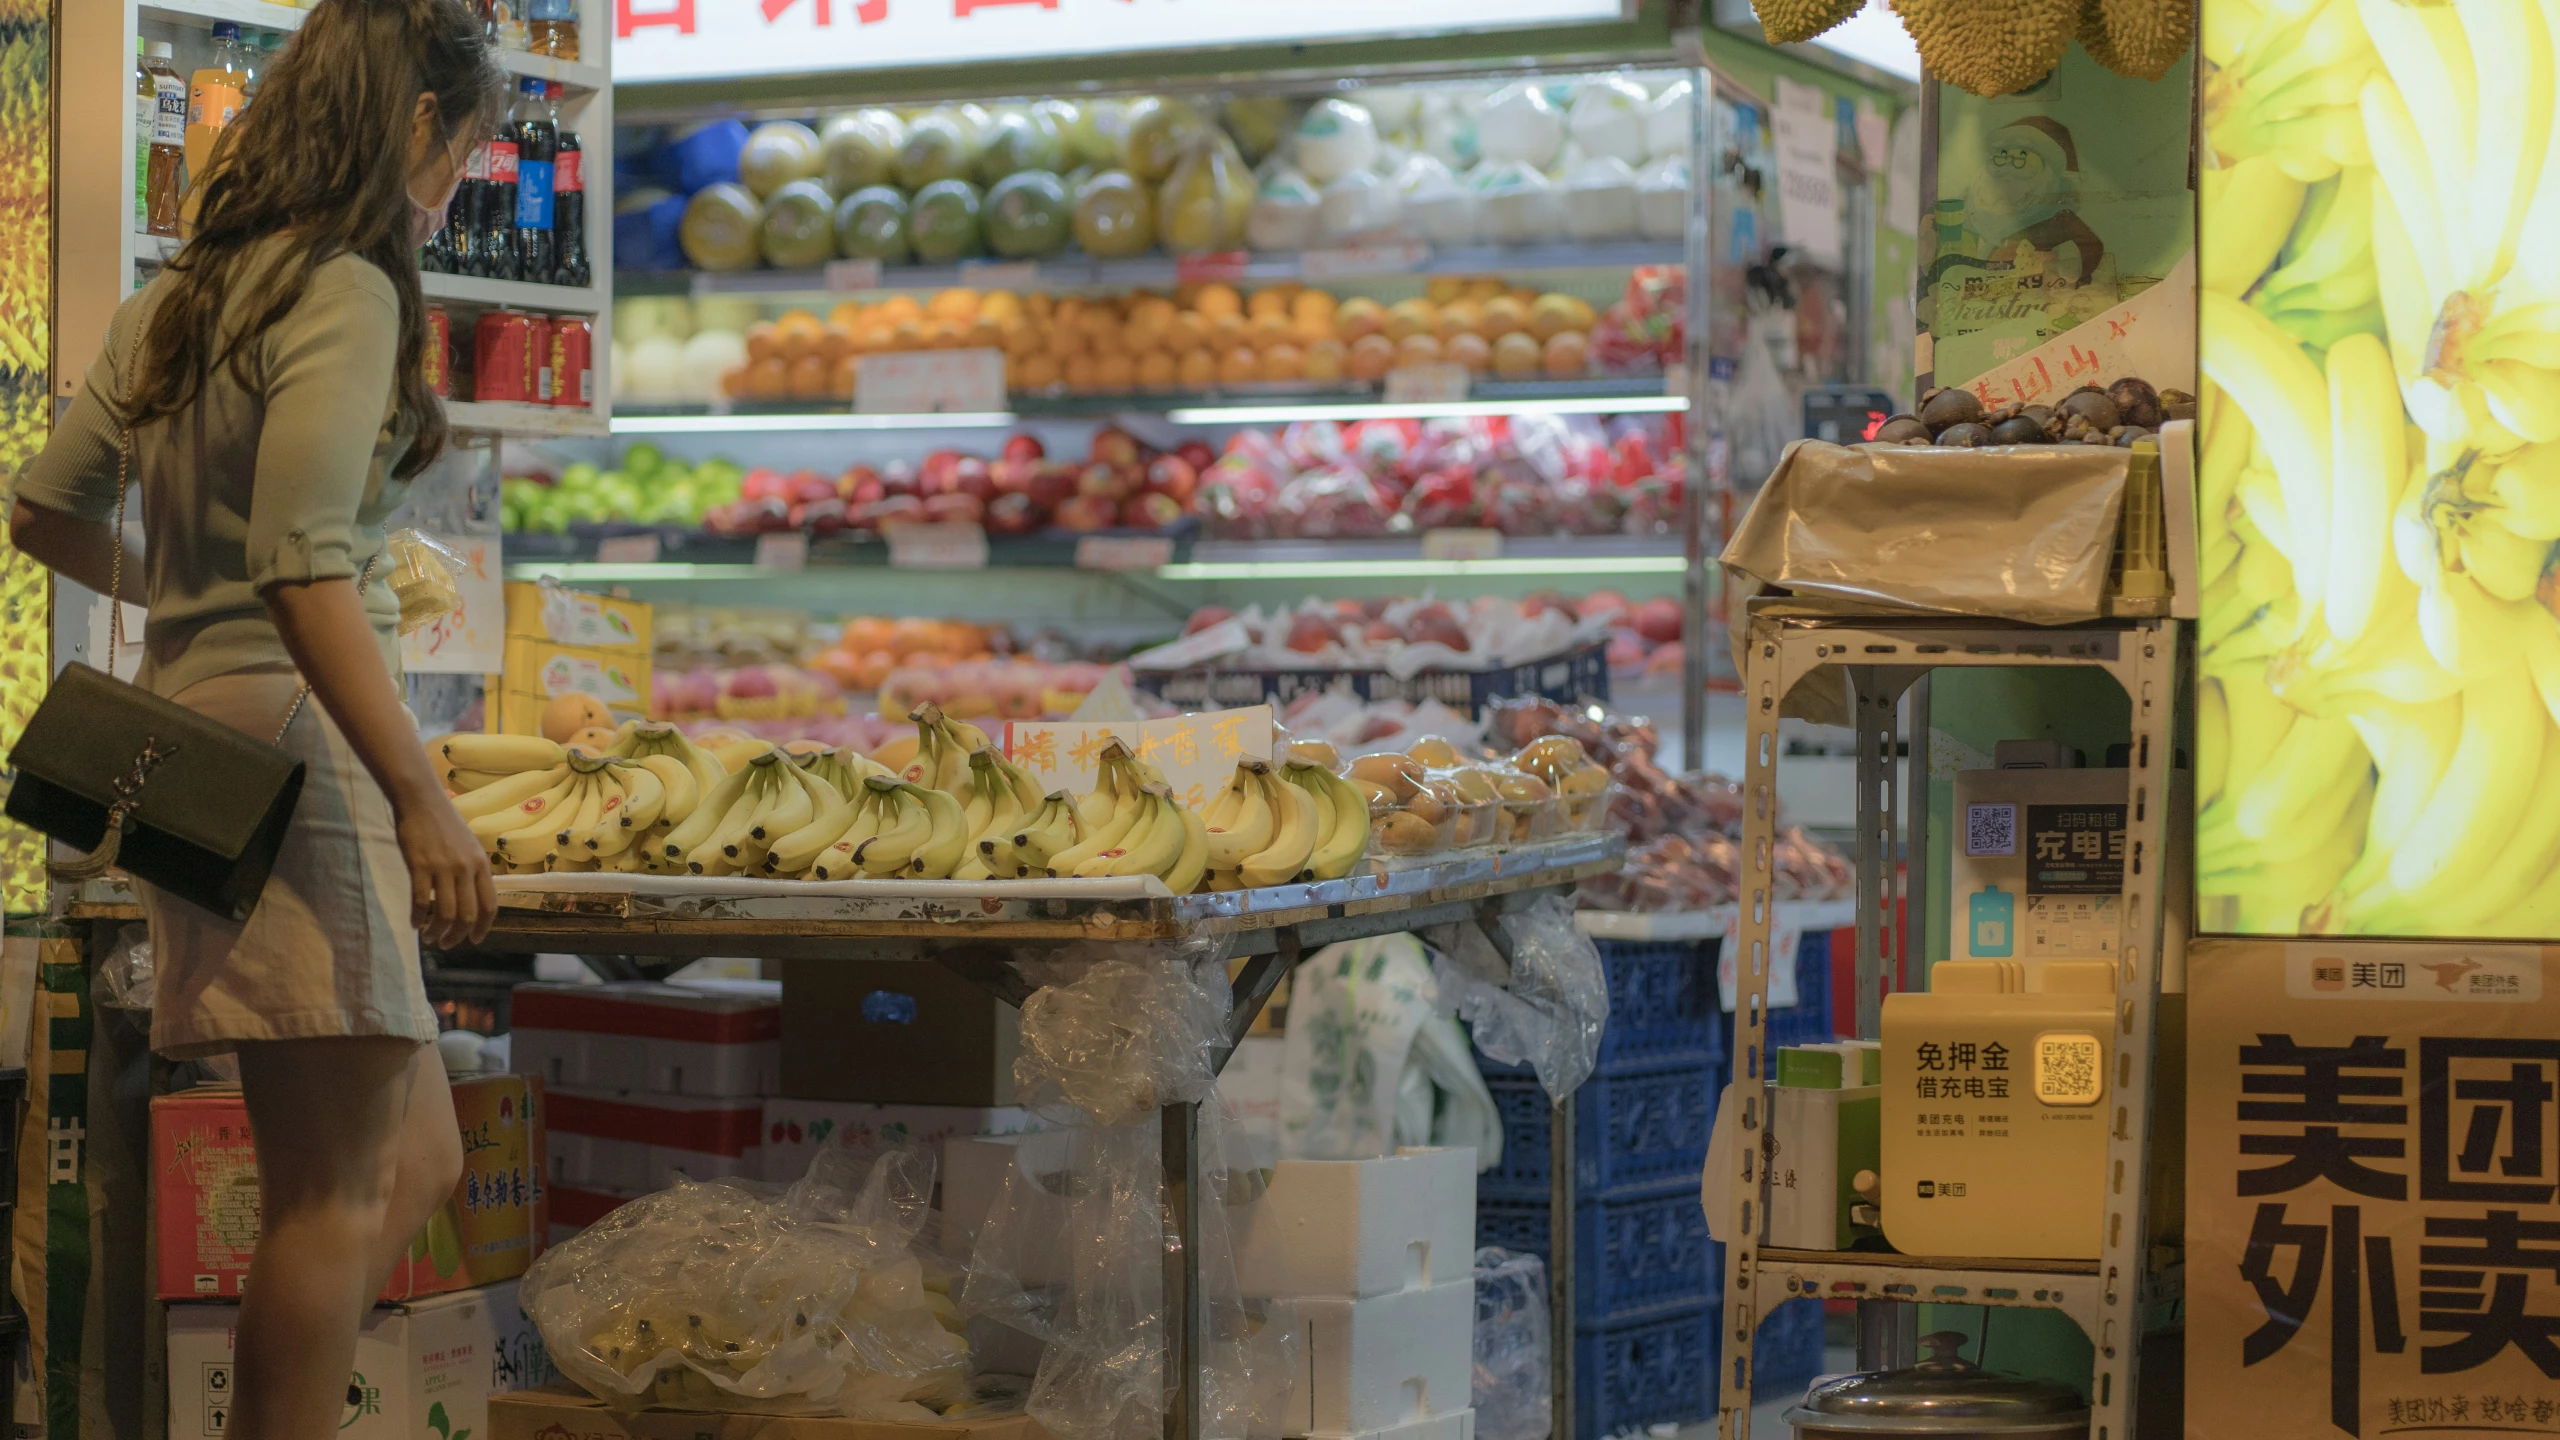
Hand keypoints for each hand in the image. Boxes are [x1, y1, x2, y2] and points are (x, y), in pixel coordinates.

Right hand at [394, 793, 495, 949]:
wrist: (421, 800)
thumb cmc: (444, 823)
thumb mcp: (468, 846)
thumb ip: (471, 871)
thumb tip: (470, 899)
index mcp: (481, 864)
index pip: (489, 905)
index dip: (483, 927)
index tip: (474, 940)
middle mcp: (466, 868)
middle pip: (467, 914)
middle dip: (457, 936)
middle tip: (447, 944)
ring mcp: (443, 867)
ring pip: (444, 913)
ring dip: (436, 931)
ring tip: (429, 937)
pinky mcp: (419, 865)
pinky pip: (420, 901)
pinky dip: (417, 918)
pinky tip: (415, 924)